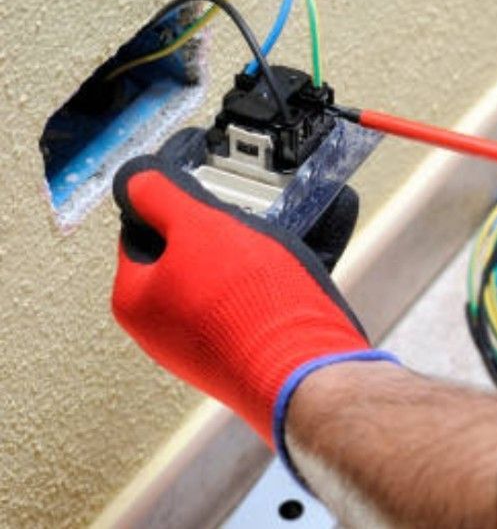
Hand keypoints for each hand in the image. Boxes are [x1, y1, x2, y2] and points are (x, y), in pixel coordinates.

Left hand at [111, 154, 395, 454]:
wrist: (307, 371)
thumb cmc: (251, 308)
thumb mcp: (199, 227)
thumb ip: (161, 194)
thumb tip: (137, 178)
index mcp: (136, 299)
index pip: (142, 228)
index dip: (176, 200)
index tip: (205, 186)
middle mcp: (164, 329)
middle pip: (187, 253)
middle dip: (222, 229)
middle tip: (250, 216)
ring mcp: (206, 345)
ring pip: (225, 277)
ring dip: (252, 254)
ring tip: (281, 244)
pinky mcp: (246, 353)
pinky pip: (253, 302)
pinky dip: (272, 283)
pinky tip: (295, 275)